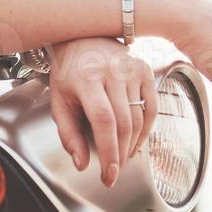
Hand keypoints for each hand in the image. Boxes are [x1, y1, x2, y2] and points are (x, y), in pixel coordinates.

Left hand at [47, 37, 157, 186]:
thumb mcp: (59, 102)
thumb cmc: (68, 72)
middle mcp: (112, 72)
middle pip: (124, 123)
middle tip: (114, 171)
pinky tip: (137, 140)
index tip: (108, 174)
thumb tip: (82, 163)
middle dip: (120, 154)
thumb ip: (68, 134)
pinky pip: (152, 107)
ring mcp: (131, 70)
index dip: (108, 151)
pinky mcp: (145, 70)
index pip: (104, 121)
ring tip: (122, 157)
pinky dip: (147, 129)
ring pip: (139, 118)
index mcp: (87, 79)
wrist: (83, 38)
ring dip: (133, 144)